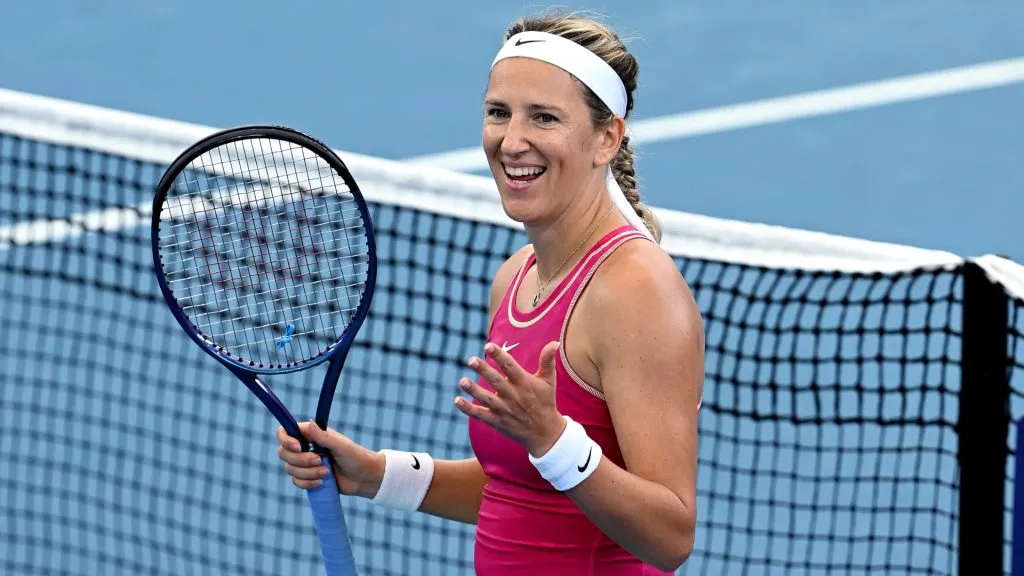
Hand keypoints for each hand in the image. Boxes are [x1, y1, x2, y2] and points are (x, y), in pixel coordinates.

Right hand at [276, 421, 384, 498]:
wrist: (364, 478)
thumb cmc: (356, 457)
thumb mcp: (341, 445)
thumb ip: (323, 436)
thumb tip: (308, 424)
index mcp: (311, 434)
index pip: (285, 431)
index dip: (286, 440)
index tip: (298, 447)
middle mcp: (305, 447)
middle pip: (284, 453)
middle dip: (301, 460)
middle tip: (321, 461)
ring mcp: (305, 463)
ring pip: (290, 469)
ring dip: (308, 473)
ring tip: (327, 473)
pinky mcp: (307, 477)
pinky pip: (296, 482)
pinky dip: (307, 483)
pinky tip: (321, 483)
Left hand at [455, 340, 566, 456]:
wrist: (545, 433)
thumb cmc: (546, 402)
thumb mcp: (549, 381)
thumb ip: (548, 361)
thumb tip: (554, 342)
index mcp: (524, 383)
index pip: (510, 367)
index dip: (499, 356)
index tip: (488, 346)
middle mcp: (514, 396)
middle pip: (496, 381)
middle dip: (484, 370)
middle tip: (471, 360)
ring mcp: (504, 409)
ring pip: (486, 399)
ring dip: (474, 390)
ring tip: (462, 381)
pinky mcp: (497, 421)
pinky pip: (481, 414)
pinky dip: (468, 409)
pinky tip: (457, 400)